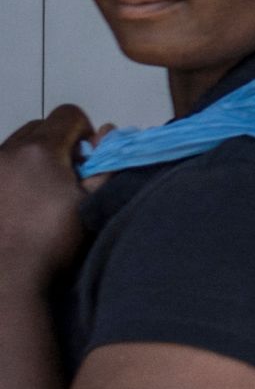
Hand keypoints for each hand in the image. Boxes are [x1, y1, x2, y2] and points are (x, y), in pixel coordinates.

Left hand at [0, 106, 97, 280]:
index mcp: (41, 149)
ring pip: (16, 145)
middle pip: (40, 126)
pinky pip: (2, 165)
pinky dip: (13, 173)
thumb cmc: (53, 239)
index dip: (85, 131)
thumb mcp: (91, 202)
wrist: (8, 274)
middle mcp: (8, 150)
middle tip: (67, 175)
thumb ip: (106, 163)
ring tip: (39, 192)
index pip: (69, 113)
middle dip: (58, 141)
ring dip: (32, 158)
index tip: (89, 159)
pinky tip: (18, 203)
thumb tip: (110, 133)